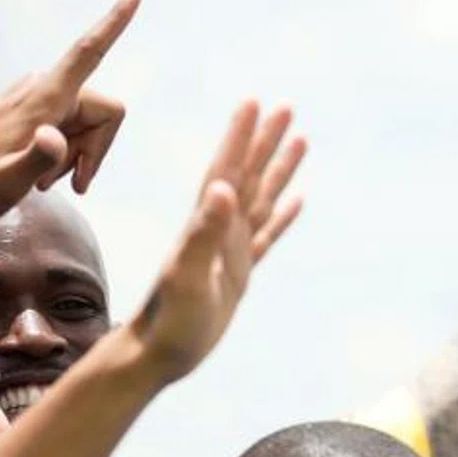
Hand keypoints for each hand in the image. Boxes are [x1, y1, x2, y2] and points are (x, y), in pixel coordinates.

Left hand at [0, 0, 138, 224]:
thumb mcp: (7, 181)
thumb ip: (37, 157)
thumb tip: (56, 136)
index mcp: (43, 101)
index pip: (87, 52)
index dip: (114, 24)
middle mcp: (41, 92)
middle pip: (103, 110)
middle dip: (96, 150)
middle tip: (70, 183)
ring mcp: (34, 101)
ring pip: (86, 123)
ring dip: (76, 156)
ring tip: (43, 182)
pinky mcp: (27, 113)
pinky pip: (67, 127)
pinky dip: (63, 155)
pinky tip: (40, 176)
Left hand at [126, 102, 305, 383]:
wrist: (156, 353)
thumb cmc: (168, 320)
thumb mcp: (186, 276)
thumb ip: (203, 232)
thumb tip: (222, 188)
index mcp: (206, 225)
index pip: (227, 171)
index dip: (241, 137)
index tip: (256, 103)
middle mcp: (218, 230)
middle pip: (248, 176)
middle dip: (266, 141)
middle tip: (287, 107)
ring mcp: (230, 250)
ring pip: (261, 199)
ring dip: (279, 169)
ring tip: (301, 140)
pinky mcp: (238, 273)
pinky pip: (267, 235)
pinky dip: (283, 215)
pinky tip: (296, 201)